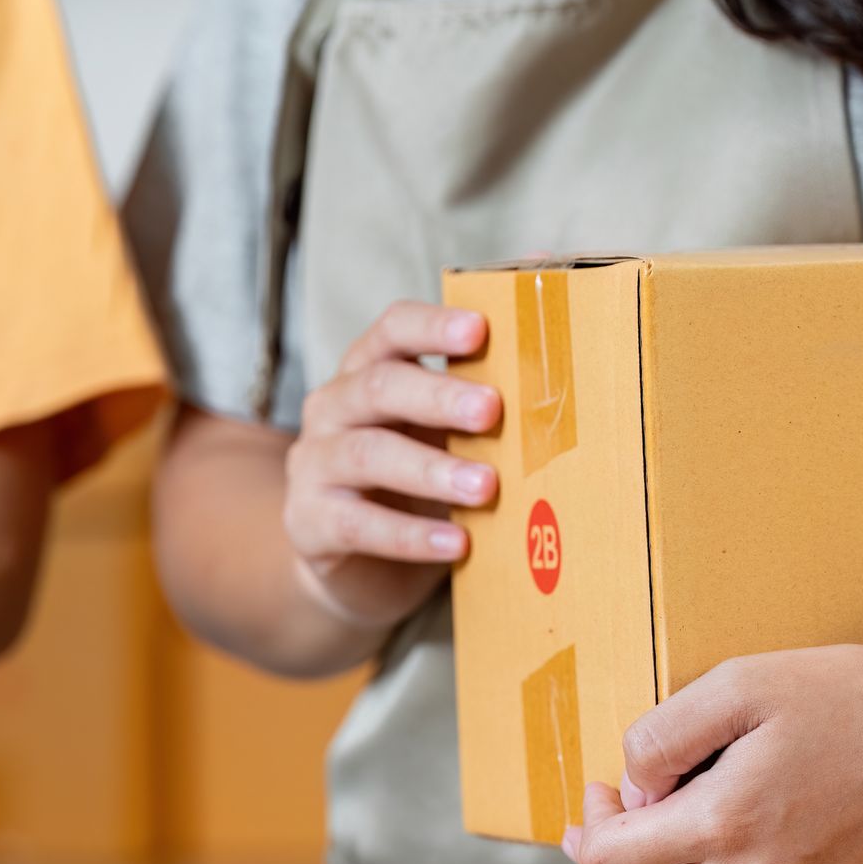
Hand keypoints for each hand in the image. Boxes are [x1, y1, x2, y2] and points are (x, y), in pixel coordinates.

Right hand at [284, 301, 500, 631]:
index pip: (393, 330)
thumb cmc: (419, 484)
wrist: (360, 566)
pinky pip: (358, 524)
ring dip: (430, 469)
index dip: (432, 326)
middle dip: (439, 396)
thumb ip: (487, 388)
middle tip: (493, 410)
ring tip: (486, 487)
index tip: (480, 330)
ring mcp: (314, 464)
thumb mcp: (448, 435)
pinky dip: (410, 535)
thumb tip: (554, 297)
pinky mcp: (309, 522)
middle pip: (379, 386)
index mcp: (370, 371)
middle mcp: (333, 407)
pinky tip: (456, 544)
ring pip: (366, 454)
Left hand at [562, 639, 862, 863]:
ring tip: (698, 812)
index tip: (598, 794)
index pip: (610, 861)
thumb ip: (661, 738)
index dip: (587, 828)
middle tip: (611, 823)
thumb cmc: (856, 698)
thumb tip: (632, 788)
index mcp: (724, 825)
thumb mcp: (739, 684)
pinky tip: (761, 832)